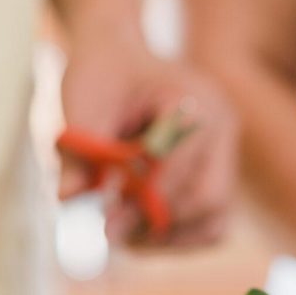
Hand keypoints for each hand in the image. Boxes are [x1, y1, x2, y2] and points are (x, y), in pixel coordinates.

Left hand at [58, 41, 237, 246]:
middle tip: (112, 236)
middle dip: (158, 224)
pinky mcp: (219, 177)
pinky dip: (177, 236)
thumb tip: (68, 200)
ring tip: (123, 236)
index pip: (179, 165)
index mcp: (198, 101)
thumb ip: (77, 151)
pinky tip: (140, 230)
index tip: (104, 229)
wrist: (120, 57)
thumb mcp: (81, 103)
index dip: (143, 202)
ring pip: (214, 219)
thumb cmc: (100, 74)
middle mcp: (224, 130)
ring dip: (168, 237)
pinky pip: (211, 224)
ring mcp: (227, 155)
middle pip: (209, 198)